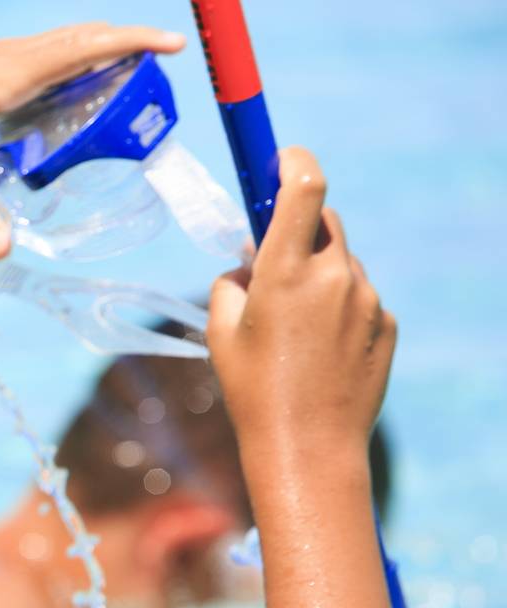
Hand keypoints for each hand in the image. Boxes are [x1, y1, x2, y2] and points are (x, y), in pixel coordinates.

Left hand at [0, 23, 184, 256]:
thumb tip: (2, 251)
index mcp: (3, 73)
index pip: (82, 48)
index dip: (131, 42)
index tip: (172, 44)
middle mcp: (2, 58)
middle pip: (78, 39)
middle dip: (125, 43)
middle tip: (162, 62)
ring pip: (57, 45)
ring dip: (96, 51)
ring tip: (126, 74)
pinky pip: (36, 58)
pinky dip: (65, 63)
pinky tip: (63, 92)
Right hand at [206, 147, 396, 460]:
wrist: (308, 448)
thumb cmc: (254, 391)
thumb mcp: (221, 333)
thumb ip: (231, 284)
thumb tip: (246, 264)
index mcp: (285, 273)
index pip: (304, 188)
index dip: (293, 162)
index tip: (282, 157)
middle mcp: (332, 277)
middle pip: (325, 222)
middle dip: (301, 229)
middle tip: (274, 262)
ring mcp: (367, 299)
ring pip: (341, 264)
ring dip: (318, 277)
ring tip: (295, 332)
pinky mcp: (387, 323)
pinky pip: (359, 299)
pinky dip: (339, 310)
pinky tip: (320, 352)